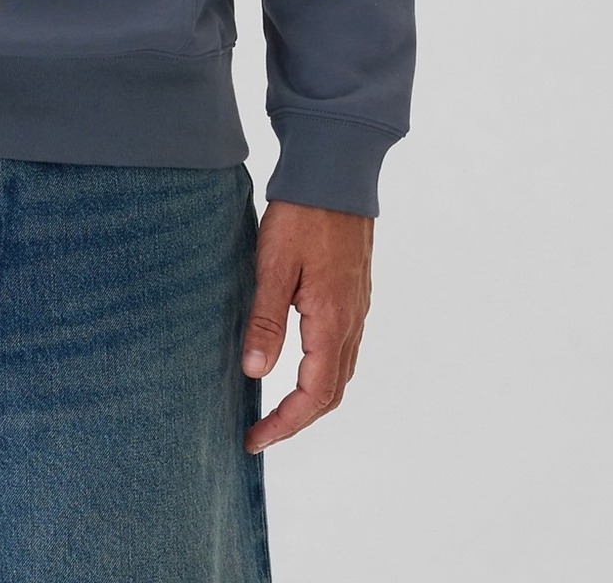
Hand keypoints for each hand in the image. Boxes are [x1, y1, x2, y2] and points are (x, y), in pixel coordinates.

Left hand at [240, 198, 373, 451]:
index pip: (313, 395)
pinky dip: (322, 372)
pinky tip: (299, 364)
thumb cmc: (302, 215)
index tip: (255, 439)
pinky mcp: (354, 293)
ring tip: (277, 408)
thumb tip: (255, 374)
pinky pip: (343, 349)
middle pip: (331, 393)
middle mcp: (352, 322)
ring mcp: (357, 308)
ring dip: (311, 399)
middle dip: (297, 420)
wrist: (336, 172)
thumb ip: (266, 321)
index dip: (285, 424)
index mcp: (332, 322)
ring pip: (340, 372)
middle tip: (262, 432)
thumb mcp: (273, 265)